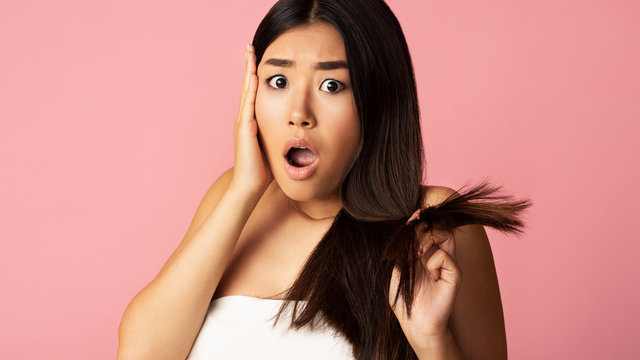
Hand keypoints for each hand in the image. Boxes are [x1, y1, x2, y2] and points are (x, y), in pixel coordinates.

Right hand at [229, 43, 272, 195]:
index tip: (259, 57)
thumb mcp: (276, 146)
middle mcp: (245, 119)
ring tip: (249, 54)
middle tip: (249, 46)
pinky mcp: (245, 130)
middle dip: (249, 66)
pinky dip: (250, 91)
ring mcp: (243, 123)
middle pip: (247, 86)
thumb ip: (282, 135)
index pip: (254, 92)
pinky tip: (253, 77)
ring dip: (247, 72)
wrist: (250, 187)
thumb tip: (300, 131)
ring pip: (246, 92)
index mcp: (252, 121)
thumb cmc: (264, 170)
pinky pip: (248, 106)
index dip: (256, 74)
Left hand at [389, 211, 462, 350]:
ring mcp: (447, 264)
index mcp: (423, 254)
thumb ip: (405, 250)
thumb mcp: (399, 269)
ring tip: (419, 255)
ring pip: (444, 235)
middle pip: (437, 227)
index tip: (413, 216)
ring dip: (428, 240)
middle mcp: (437, 255)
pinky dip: (432, 262)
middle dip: (423, 227)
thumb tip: (411, 228)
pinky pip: (444, 255)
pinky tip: (430, 275)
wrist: (415, 323)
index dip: (419, 220)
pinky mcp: (455, 274)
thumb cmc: (405, 300)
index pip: (426, 229)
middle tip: (414, 242)